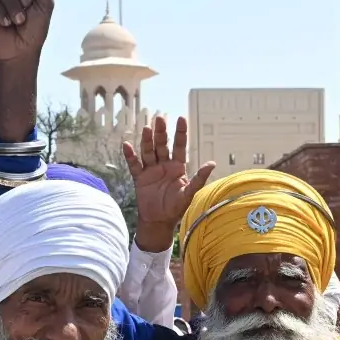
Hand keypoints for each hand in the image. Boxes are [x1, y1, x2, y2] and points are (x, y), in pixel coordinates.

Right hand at [124, 115, 214, 251]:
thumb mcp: (189, 193)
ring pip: (148, 152)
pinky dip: (130, 156)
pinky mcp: (140, 178)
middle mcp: (164, 165)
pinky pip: (134, 165)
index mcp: (177, 167)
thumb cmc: (176, 207)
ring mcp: (151, 170)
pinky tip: (127, 145)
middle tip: (159, 118)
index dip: (180, 133)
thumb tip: (212, 163)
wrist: (159, 221)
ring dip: (147, 141)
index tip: (181, 118)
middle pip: (162, 145)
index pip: (179, 146)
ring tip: (146, 128)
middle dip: (161, 132)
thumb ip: (199, 178)